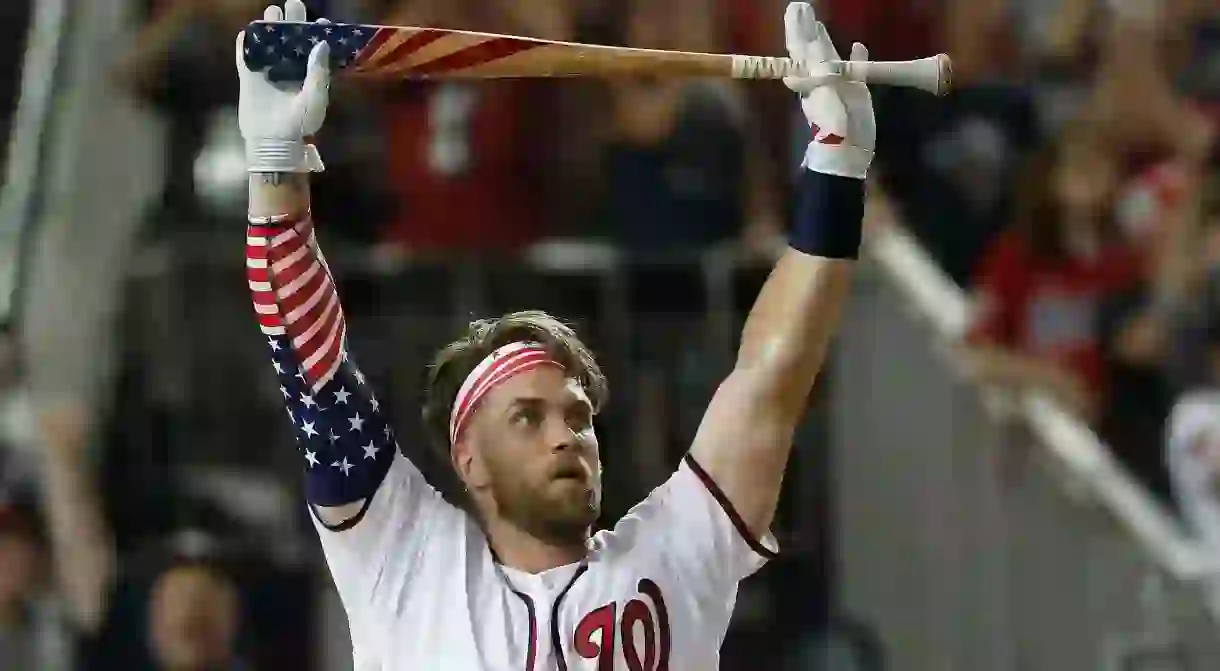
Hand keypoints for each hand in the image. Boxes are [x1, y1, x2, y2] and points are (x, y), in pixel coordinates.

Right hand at [236, 0, 330, 172]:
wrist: (274, 141)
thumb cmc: (300, 124)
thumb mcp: (315, 99)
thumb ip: (318, 72)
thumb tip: (322, 43)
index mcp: (308, 73)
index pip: (312, 47)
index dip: (315, 33)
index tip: (320, 22)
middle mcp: (289, 69)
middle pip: (290, 38)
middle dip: (292, 20)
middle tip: (294, 4)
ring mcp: (268, 71)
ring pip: (268, 42)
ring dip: (269, 26)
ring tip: (272, 13)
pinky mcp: (249, 77)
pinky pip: (245, 56)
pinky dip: (245, 44)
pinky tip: (247, 33)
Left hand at [781, 2, 874, 179]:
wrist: (848, 152)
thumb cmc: (833, 125)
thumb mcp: (824, 95)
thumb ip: (817, 73)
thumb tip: (805, 55)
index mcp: (811, 75)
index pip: (801, 47)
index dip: (798, 28)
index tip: (796, 8)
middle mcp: (821, 76)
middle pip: (810, 48)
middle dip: (805, 28)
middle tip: (801, 7)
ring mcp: (837, 84)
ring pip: (828, 56)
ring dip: (822, 39)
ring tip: (818, 24)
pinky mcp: (855, 92)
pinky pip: (854, 69)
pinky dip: (856, 57)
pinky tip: (858, 45)